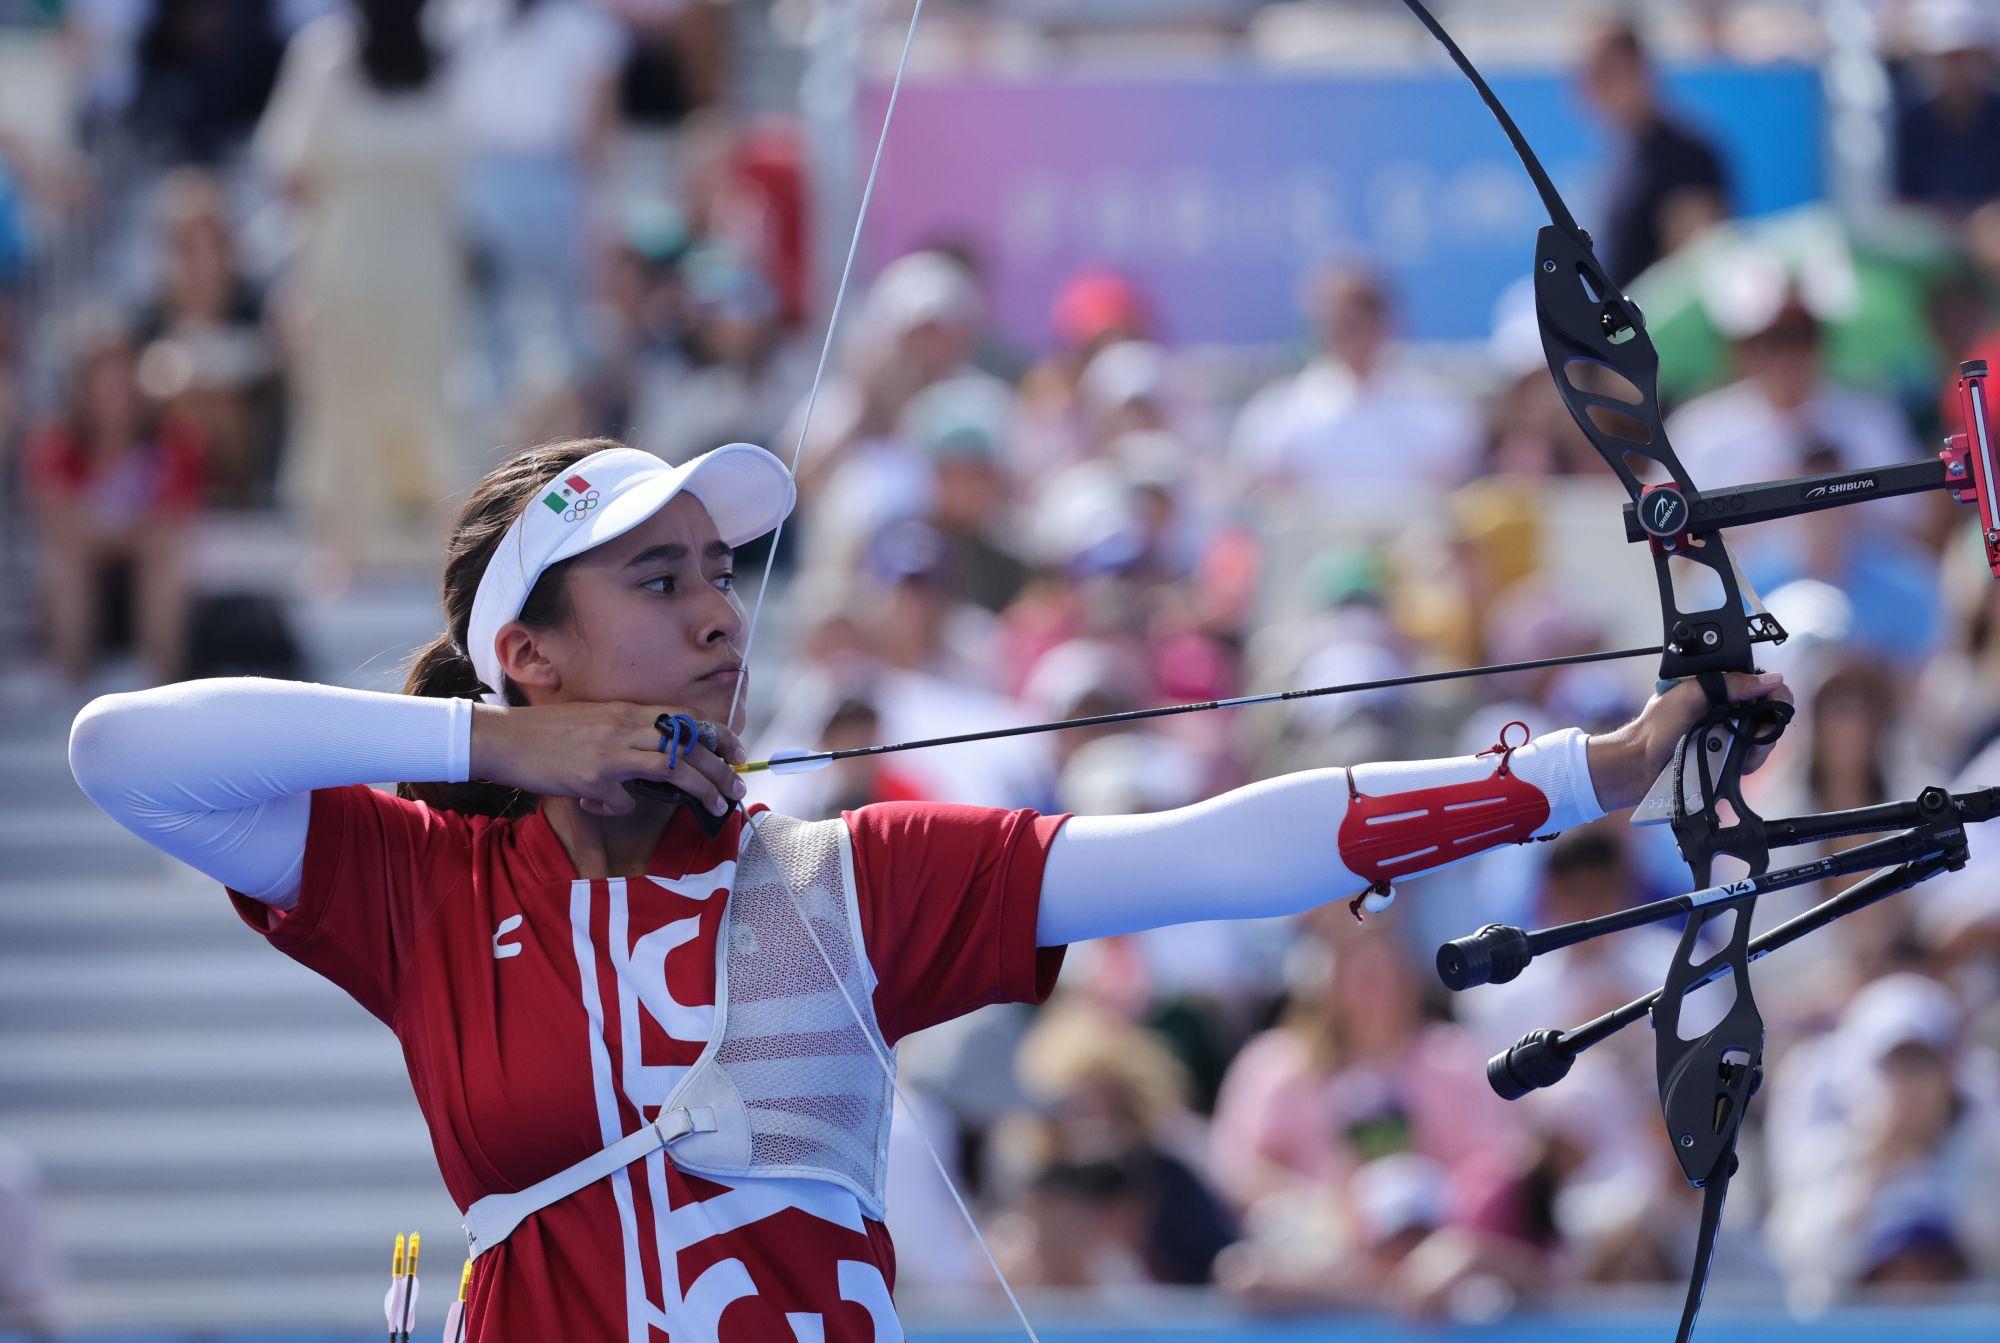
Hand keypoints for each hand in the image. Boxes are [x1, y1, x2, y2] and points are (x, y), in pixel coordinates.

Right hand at [470, 701, 745, 818]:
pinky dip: (620, 808)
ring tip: (719, 806)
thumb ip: (625, 736)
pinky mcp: (594, 776)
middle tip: (739, 787)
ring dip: (702, 789)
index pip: (685, 716)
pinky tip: (603, 806)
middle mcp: (625, 725)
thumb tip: (650, 765)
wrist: (504, 738)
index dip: (717, 733)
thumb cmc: (547, 733)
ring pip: (674, 767)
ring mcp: (611, 750)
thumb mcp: (595, 722)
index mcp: (627, 710)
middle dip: (721, 767)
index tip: (737, 751)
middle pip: (689, 744)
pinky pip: (623, 800)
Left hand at [1587, 672, 1792, 812]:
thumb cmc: (1655, 728)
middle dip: (1767, 726)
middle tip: (1753, 736)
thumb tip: (1770, 679)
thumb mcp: (1689, 696)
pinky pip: (1752, 761)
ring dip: (1756, 747)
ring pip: (1765, 740)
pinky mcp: (1729, 761)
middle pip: (1770, 715)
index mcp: (1719, 689)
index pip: (1762, 685)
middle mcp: (1729, 711)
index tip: (1775, 704)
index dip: (1774, 694)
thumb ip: (1727, 684)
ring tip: (1731, 750)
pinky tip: (1729, 763)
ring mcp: (1730, 737)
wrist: (1638, 766)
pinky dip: (1747, 763)